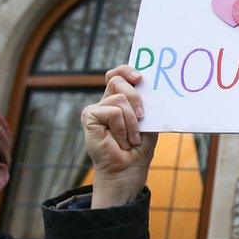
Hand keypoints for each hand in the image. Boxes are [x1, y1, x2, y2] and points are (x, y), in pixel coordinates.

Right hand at [81, 65, 157, 207]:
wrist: (128, 169)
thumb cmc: (139, 147)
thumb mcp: (148, 120)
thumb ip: (146, 102)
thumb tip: (148, 84)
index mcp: (120, 99)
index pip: (118, 74)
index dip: (127, 69)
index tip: (140, 78)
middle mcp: (106, 101)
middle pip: (117, 80)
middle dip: (136, 97)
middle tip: (142, 116)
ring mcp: (97, 109)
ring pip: (119, 98)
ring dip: (132, 122)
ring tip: (131, 139)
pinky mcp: (89, 117)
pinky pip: (113, 112)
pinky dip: (122, 128)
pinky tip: (120, 141)